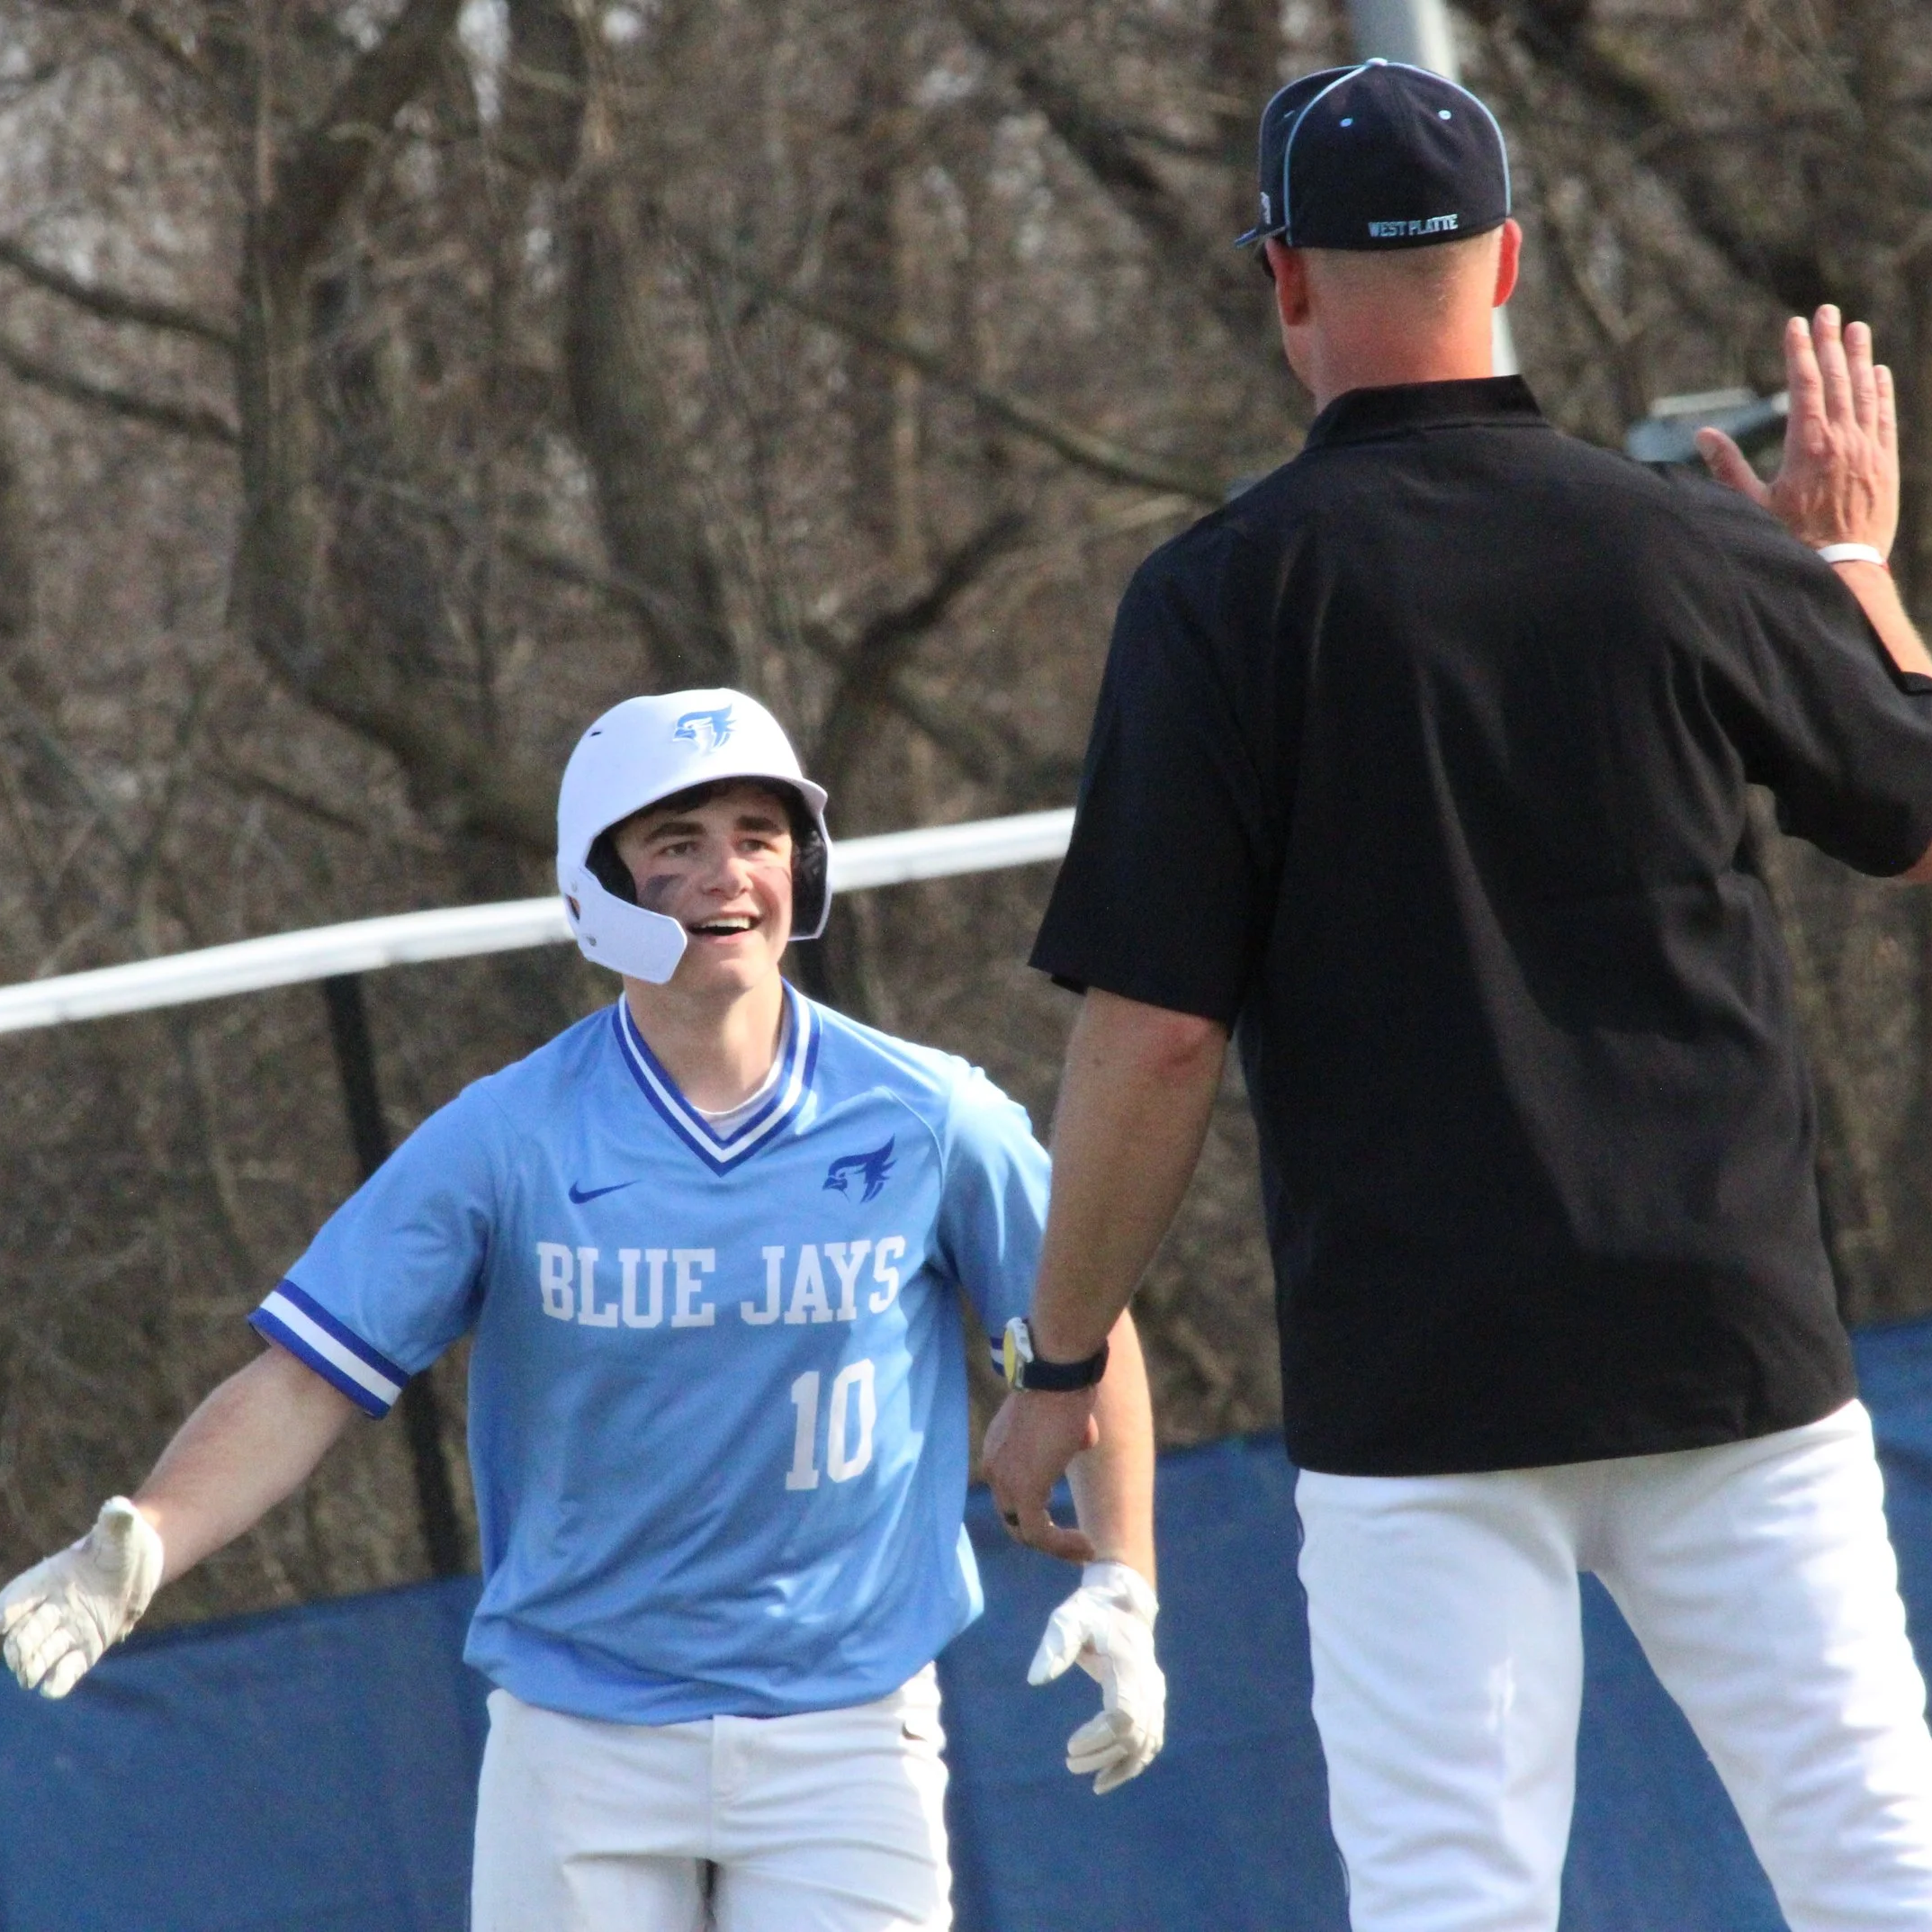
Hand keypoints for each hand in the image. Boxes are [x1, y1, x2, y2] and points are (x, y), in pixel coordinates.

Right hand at [1, 1498, 163, 1697]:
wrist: (141, 1566)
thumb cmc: (123, 1544)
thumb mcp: (121, 1530)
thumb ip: (115, 1521)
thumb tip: (119, 1507)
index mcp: (46, 1581)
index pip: (14, 1601)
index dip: (6, 1613)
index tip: (4, 1622)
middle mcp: (50, 1609)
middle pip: (22, 1634)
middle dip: (18, 1647)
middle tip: (21, 1660)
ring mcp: (67, 1631)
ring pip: (40, 1655)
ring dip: (32, 1667)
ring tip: (30, 1677)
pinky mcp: (86, 1648)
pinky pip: (66, 1669)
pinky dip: (58, 1680)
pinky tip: (53, 1687)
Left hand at [982, 1387, 1099, 1562]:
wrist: (1059, 1376)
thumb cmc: (1064, 1386)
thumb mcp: (1061, 1415)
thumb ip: (1064, 1435)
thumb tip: (1081, 1440)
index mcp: (997, 1449)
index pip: (1009, 1493)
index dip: (1035, 1510)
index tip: (1061, 1521)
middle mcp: (993, 1467)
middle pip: (1012, 1517)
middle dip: (1042, 1533)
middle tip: (1073, 1544)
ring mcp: (1005, 1481)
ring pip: (1026, 1531)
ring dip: (1057, 1546)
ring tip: (1085, 1549)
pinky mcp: (1026, 1491)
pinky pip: (1040, 1533)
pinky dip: (1062, 1546)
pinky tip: (1086, 1546)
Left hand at [1030, 1560, 1165, 1794]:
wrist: (1124, 1602)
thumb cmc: (1092, 1611)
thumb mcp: (1069, 1619)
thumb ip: (1055, 1645)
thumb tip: (1035, 1679)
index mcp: (1130, 1667)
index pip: (1123, 1716)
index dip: (1099, 1738)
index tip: (1070, 1746)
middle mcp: (1149, 1685)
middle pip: (1135, 1735)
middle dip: (1103, 1755)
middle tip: (1069, 1762)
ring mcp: (1156, 1695)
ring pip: (1147, 1744)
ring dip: (1120, 1765)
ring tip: (1093, 1782)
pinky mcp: (1155, 1702)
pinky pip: (1152, 1741)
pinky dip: (1135, 1762)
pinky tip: (1111, 1776)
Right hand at [1697, 305, 1897, 558]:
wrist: (1842, 570)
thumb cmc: (1792, 542)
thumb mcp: (1752, 506)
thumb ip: (1729, 467)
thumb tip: (1704, 435)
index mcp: (1809, 446)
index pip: (1805, 385)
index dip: (1800, 352)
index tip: (1796, 324)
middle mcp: (1843, 440)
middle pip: (1837, 379)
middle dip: (1830, 342)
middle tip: (1828, 312)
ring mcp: (1868, 450)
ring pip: (1864, 392)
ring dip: (1860, 358)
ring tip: (1856, 329)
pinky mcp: (1885, 464)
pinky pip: (1885, 418)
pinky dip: (1882, 392)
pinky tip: (1878, 372)